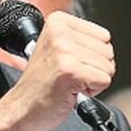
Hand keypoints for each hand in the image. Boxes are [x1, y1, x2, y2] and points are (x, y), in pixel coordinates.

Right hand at [1, 11, 115, 130]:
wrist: (21, 109)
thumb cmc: (40, 84)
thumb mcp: (57, 48)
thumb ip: (80, 40)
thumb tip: (107, 43)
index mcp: (58, 22)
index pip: (104, 36)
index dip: (93, 55)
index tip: (71, 63)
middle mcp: (60, 32)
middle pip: (108, 51)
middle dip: (94, 68)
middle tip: (70, 76)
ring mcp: (64, 51)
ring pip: (108, 66)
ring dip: (93, 80)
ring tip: (70, 82)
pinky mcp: (70, 71)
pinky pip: (104, 81)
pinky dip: (93, 91)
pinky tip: (72, 90)